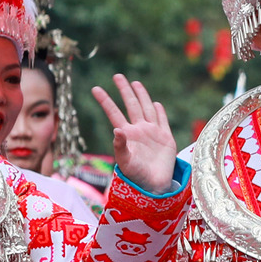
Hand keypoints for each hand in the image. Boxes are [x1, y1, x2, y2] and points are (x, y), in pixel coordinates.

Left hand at [92, 76, 177, 192]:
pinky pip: (162, 121)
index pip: (114, 112)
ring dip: (142, 96)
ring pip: (146, 108)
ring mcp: (152, 133)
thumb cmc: (136, 176)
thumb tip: (116, 129)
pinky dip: (159, 111)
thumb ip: (120, 146)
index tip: (95, 88)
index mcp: (126, 134)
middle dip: (124, 91)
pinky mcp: (165, 138)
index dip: (106, 100)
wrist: (154, 185)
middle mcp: (138, 130)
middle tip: (117, 76)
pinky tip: (156, 103)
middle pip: (131, 105)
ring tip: (135, 83)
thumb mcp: (125, 161)